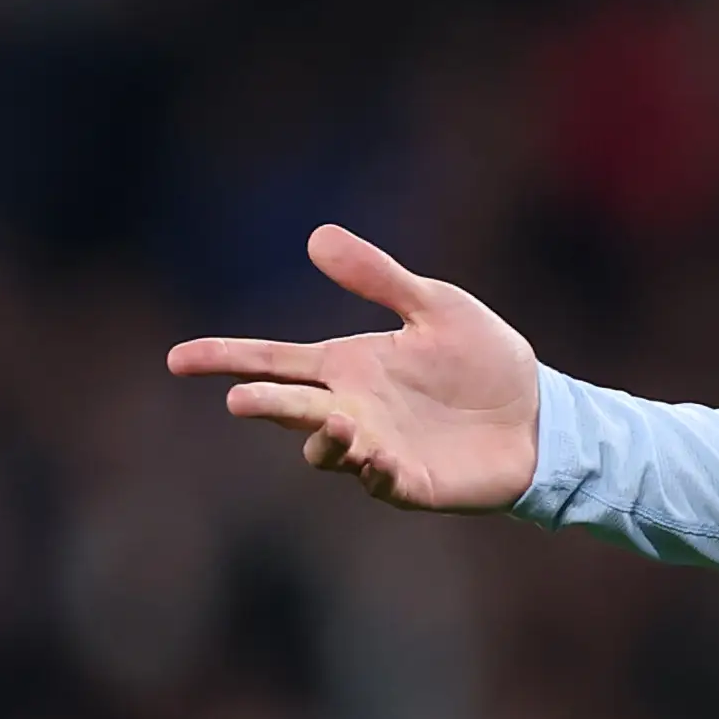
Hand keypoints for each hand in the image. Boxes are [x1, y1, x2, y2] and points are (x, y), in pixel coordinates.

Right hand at [168, 224, 542, 510]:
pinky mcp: (412, 482)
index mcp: (348, 366)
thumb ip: (379, 279)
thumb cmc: (485, 360)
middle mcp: (351, 410)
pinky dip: (374, 471)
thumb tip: (316, 236)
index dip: (226, 358)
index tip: (178, 358)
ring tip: (338, 422)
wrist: (540, 413)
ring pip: (327, 451)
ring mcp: (378, 449)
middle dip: (265, 404)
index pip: (273, 360)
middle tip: (241, 400)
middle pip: (290, 408)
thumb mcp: (436, 307)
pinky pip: (381, 482)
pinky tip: (380, 457)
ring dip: (325, 439)